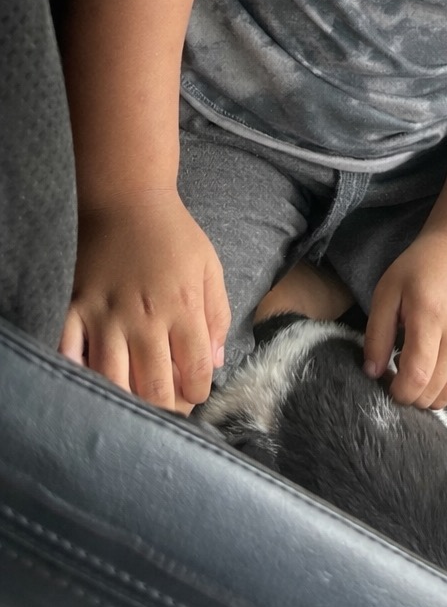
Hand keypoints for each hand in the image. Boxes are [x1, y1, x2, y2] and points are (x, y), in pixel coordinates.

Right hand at [59, 193, 230, 414]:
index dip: (198, 393)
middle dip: (165, 408)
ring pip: (112, 381)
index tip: (195, 394)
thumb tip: (216, 362)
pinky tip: (91, 382)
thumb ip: (217, 315)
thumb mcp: (209, 267)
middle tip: (166, 406)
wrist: (127, 198)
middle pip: (154, 387)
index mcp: (182, 307)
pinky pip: (69, 355)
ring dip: (125, 401)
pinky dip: (78, 374)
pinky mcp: (75, 309)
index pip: (195, 372)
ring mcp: (106, 315)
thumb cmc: (173, 234)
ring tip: (135, 402)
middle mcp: (145, 317)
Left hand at [363, 228, 446, 408]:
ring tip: (420, 365)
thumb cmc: (419, 270)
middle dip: (410, 392)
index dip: (398, 391)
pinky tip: (439, 368)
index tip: (388, 378)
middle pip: (433, 393)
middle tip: (399, 369)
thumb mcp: (387, 293)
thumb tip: (373, 373)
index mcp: (431, 317)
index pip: (417, 377)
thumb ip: (377, 335)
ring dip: (429, 393)